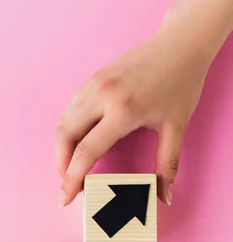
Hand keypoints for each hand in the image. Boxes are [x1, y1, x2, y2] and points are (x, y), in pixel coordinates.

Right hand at [55, 23, 210, 206]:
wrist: (180, 45)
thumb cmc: (180, 84)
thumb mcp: (176, 128)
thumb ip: (167, 166)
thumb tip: (164, 196)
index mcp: (123, 110)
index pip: (86, 151)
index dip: (72, 178)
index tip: (65, 197)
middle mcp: (102, 95)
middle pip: (64, 136)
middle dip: (61, 165)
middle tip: (68, 184)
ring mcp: (94, 84)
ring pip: (63, 122)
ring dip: (62, 149)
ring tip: (71, 167)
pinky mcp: (92, 79)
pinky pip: (70, 110)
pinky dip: (67, 131)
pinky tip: (77, 144)